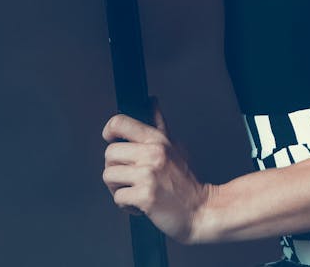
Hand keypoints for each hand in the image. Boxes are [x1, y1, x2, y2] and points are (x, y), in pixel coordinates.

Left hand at [102, 97, 210, 243]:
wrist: (200, 208)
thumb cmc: (186, 180)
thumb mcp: (175, 145)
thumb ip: (159, 124)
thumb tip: (152, 101)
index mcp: (157, 139)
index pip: (120, 123)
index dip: (109, 131)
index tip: (111, 139)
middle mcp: (152, 154)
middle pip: (109, 153)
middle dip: (114, 167)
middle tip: (128, 175)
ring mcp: (148, 175)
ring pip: (109, 176)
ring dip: (118, 187)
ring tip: (134, 189)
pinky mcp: (145, 197)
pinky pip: (118, 198)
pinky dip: (126, 205)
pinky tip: (139, 203)